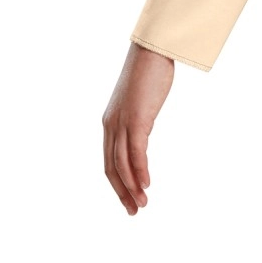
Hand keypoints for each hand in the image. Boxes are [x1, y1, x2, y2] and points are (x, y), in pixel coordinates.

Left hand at [102, 42, 174, 214]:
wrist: (152, 51)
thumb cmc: (149, 73)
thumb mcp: (141, 102)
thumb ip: (139, 118)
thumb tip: (143, 128)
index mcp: (110, 123)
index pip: (109, 161)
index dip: (118, 184)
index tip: (130, 200)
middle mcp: (111, 125)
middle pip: (111, 167)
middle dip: (122, 192)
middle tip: (134, 211)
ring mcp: (122, 122)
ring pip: (122, 163)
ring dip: (132, 187)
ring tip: (142, 204)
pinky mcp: (136, 118)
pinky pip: (136, 152)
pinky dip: (140, 171)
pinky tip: (147, 185)